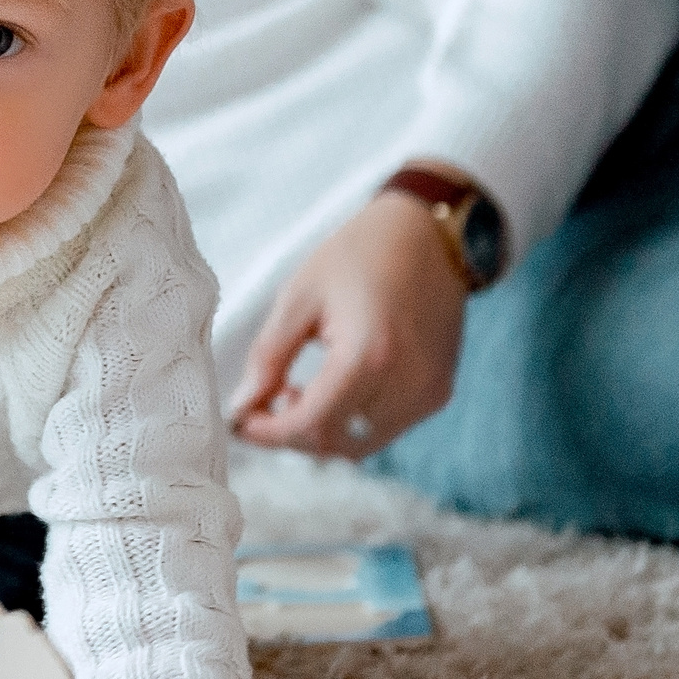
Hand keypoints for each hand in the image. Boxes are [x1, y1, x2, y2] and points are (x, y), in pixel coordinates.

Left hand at [228, 185, 466, 458]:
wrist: (428, 234)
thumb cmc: (360, 255)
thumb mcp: (299, 297)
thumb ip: (269, 357)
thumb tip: (244, 405)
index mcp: (369, 356)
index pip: (312, 425)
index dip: (269, 432)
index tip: (240, 421)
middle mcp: (407, 384)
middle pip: (336, 442)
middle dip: (291, 435)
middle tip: (264, 404)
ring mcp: (428, 392)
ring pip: (361, 444)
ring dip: (322, 431)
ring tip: (298, 391)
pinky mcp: (438, 392)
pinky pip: (385, 429)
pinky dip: (352, 422)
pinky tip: (334, 388)